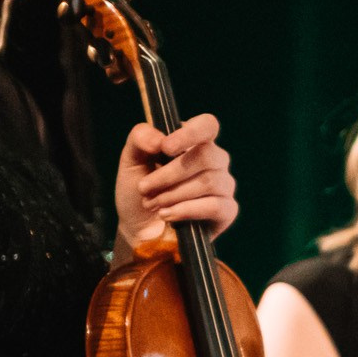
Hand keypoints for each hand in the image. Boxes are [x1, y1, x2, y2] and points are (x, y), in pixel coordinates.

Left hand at [114, 113, 238, 252]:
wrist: (140, 230)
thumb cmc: (139, 193)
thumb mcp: (130, 163)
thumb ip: (140, 140)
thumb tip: (160, 139)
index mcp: (194, 143)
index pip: (207, 125)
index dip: (191, 133)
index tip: (166, 147)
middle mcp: (214, 161)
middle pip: (206, 156)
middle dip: (169, 174)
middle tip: (144, 188)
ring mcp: (224, 185)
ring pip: (209, 182)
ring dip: (173, 194)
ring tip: (153, 204)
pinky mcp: (227, 211)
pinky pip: (216, 206)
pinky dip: (187, 210)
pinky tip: (168, 215)